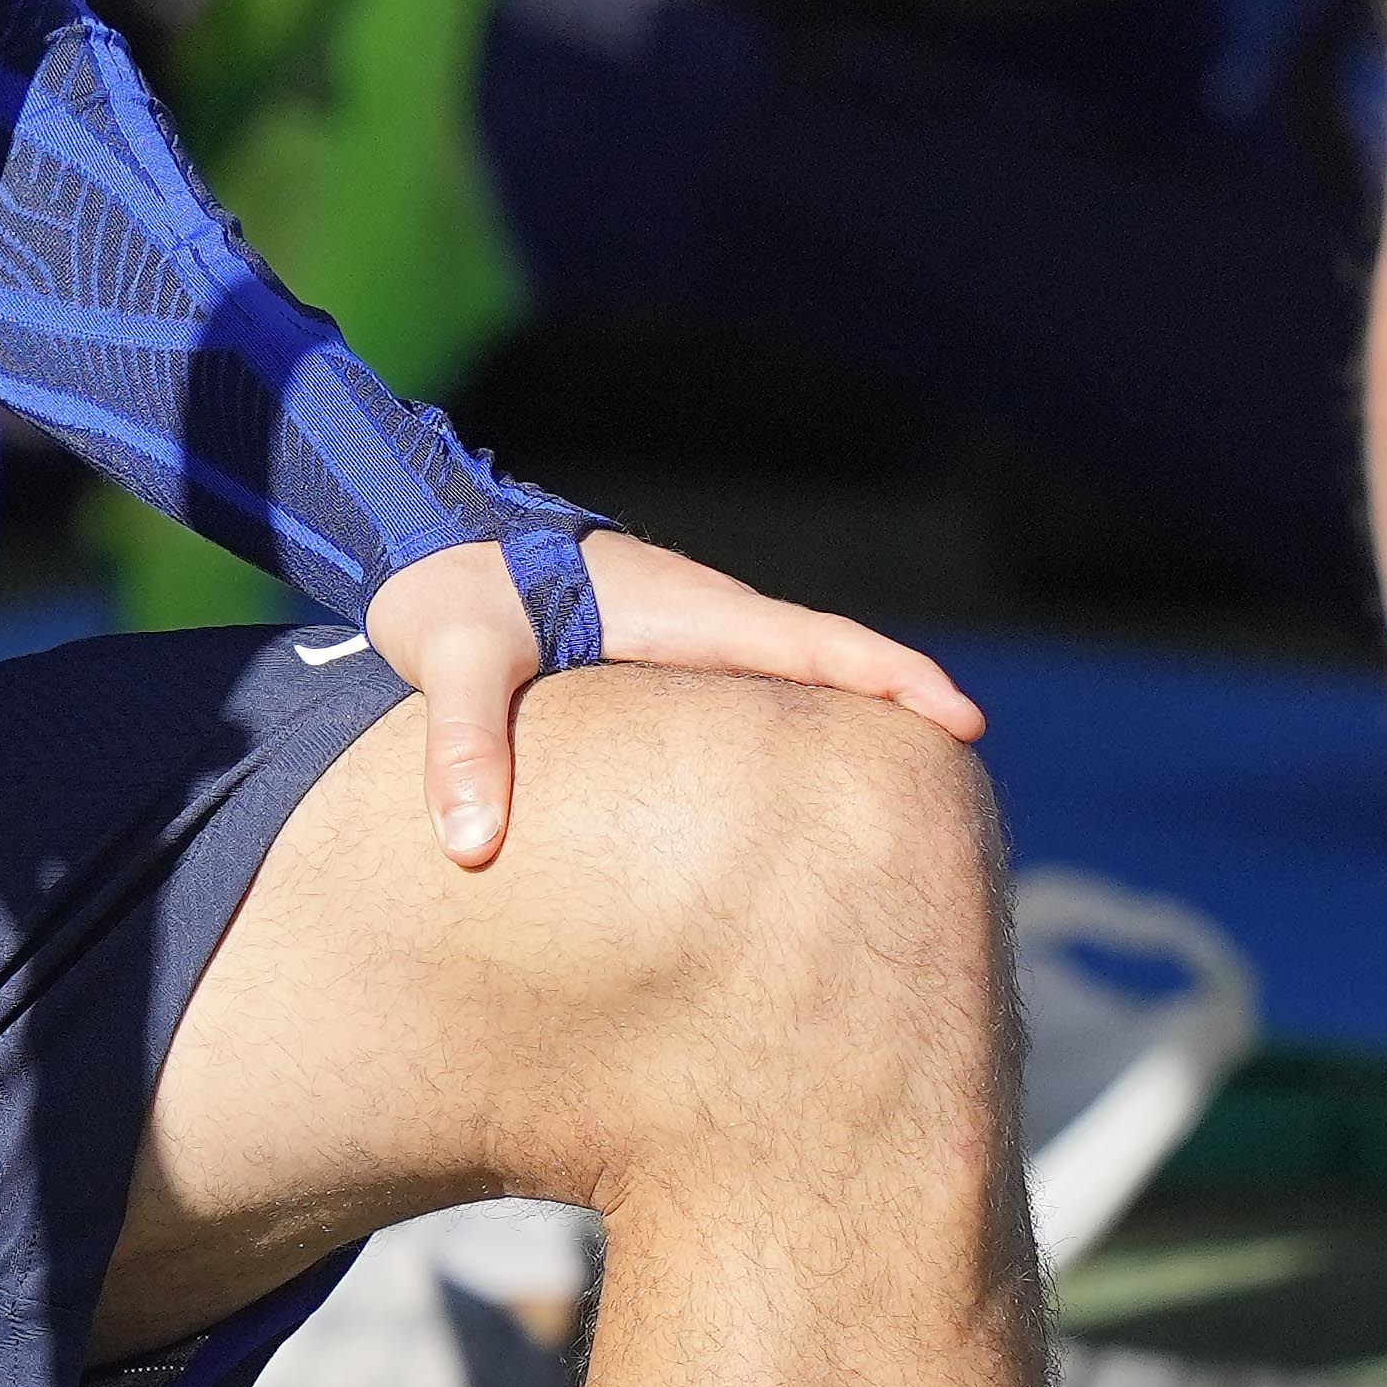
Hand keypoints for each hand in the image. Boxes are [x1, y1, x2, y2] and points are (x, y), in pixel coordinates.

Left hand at [361, 533, 983, 869]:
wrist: (418, 538)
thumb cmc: (445, 590)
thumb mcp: (452, 660)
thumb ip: (463, 747)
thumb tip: (472, 848)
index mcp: (679, 609)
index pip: (811, 643)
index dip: (891, 677)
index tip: (964, 721)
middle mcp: (699, 616)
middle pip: (824, 663)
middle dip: (898, 706)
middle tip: (968, 772)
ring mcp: (683, 634)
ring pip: (788, 678)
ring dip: (848, 714)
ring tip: (905, 792)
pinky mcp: (657, 656)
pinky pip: (745, 693)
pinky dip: (791, 722)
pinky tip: (797, 784)